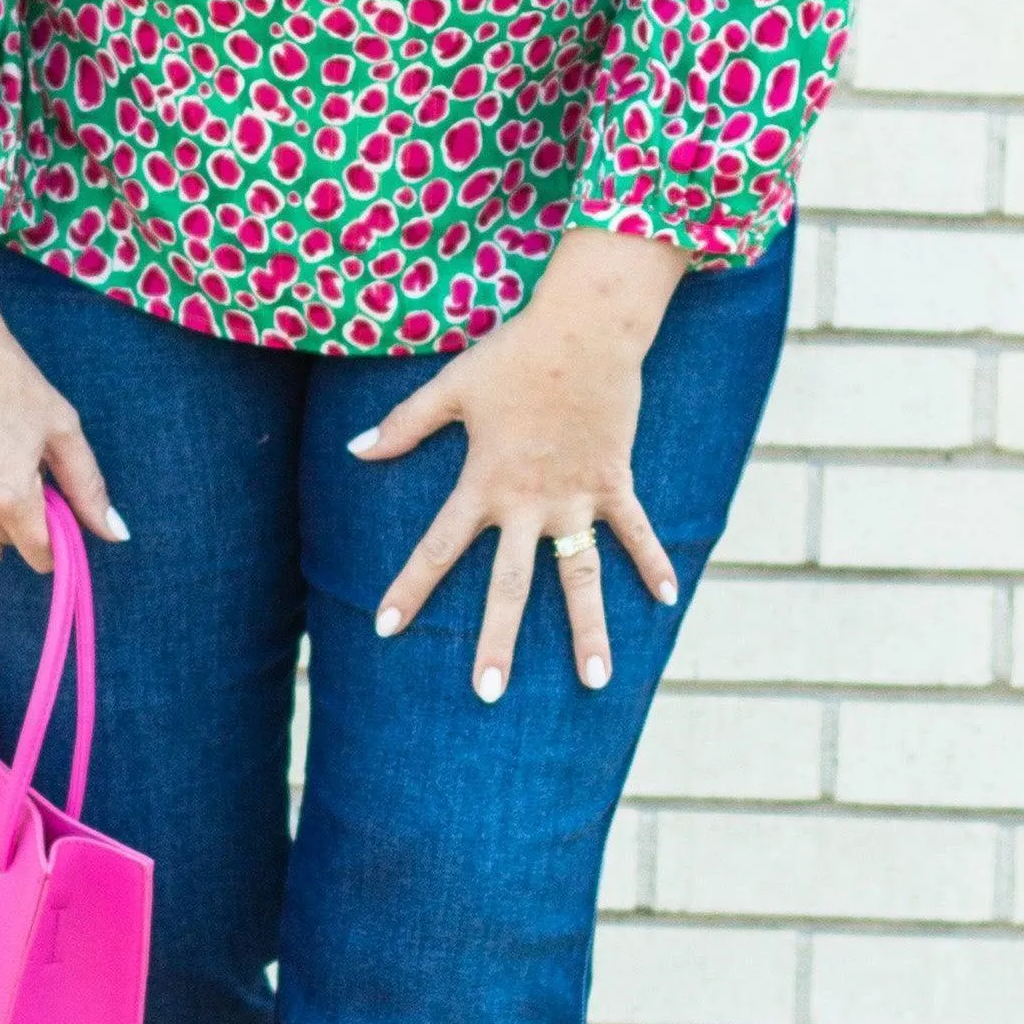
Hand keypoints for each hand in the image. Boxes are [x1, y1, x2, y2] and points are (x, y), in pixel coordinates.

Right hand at [0, 244, 122, 574]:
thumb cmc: (9, 379)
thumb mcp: (61, 428)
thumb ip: (89, 488)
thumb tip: (115, 535)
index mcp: (9, 495)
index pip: (41, 554)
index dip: (56, 540)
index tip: (58, 513)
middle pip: (9, 550)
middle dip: (24, 526)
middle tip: (24, 475)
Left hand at [352, 228, 691, 702]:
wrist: (586, 329)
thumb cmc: (514, 355)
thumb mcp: (451, 387)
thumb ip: (404, 425)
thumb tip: (355, 449)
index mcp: (483, 484)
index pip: (437, 549)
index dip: (409, 588)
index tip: (385, 628)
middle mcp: (529, 503)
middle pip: (509, 586)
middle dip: (496, 641)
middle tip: (488, 694)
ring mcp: (577, 497)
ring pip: (581, 576)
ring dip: (589, 629)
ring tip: (597, 681)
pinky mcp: (614, 481)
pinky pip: (635, 531)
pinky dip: (653, 563)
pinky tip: (668, 601)